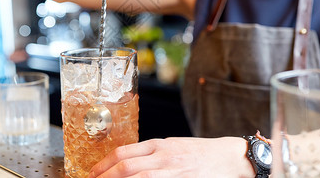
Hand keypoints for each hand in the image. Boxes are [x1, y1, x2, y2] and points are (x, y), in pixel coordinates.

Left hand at [89, 137, 254, 177]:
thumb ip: (151, 152)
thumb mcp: (171, 145)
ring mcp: (172, 171)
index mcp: (158, 144)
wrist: (226, 157)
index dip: (104, 164)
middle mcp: (163, 156)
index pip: (123, 152)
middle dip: (105, 176)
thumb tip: (128, 161)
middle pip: (126, 166)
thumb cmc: (198, 151)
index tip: (93, 172)